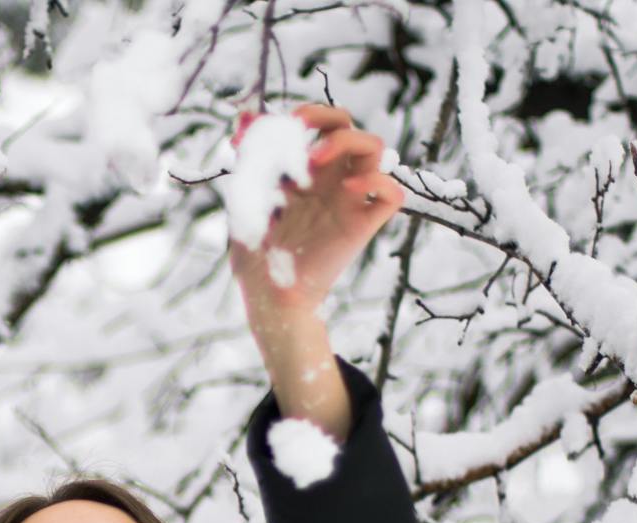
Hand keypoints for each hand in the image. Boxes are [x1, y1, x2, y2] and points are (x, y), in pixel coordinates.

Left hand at [228, 105, 403, 322]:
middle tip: (301, 136)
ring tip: (316, 159)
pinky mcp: (361, 226)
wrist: (269, 295)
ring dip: (349, 141)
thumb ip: (250, 158)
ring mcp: (348, 201)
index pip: (323, 124)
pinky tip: (349, 190)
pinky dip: (379, 182)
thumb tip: (244, 115)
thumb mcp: (245, 198)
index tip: (286, 124)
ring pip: (376, 149)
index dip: (310, 113)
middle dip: (329, 117)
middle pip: (351, 127)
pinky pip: (392, 194)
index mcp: (306, 172)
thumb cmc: (255, 253)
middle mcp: (330, 181)